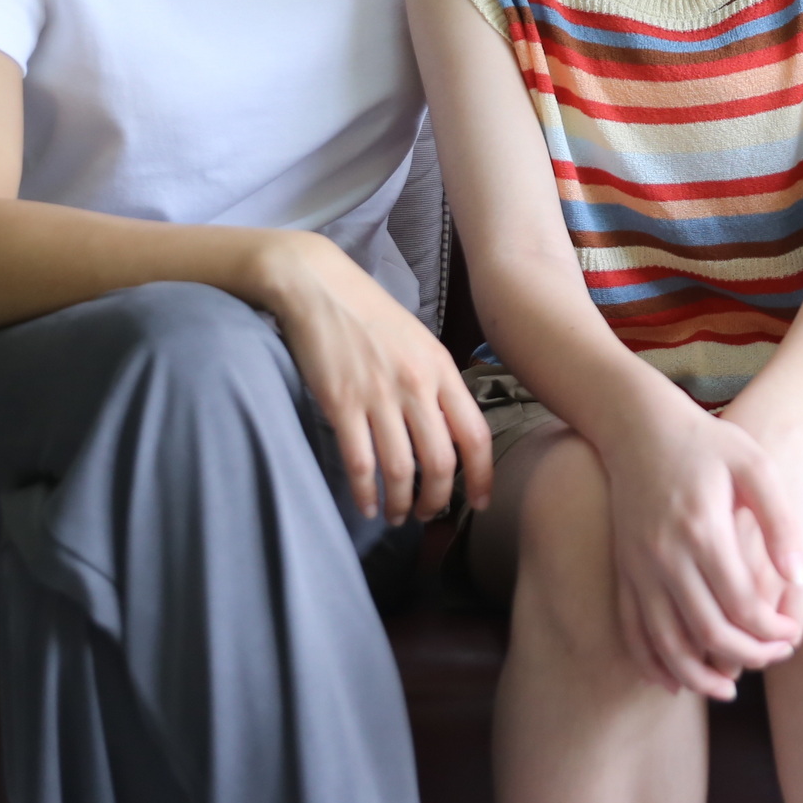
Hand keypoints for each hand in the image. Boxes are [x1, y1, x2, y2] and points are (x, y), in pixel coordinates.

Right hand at [250, 232, 493, 525]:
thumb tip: (451, 429)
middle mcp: (416, 386)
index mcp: (442, 369)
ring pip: (400, 470)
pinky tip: (365, 505)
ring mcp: (378, 395)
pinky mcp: (341, 403)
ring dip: (401, 503)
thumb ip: (438, 384)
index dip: (481, 476)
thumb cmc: (371, 316)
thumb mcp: (420, 343)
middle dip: (437, 500)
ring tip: (396, 516)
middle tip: (428, 515)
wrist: (321, 287)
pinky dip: (364, 493)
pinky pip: (360, 463)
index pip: (475, 435)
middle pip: (440, 462)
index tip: (478, 503)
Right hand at [600, 403, 802, 699]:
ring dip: (696, 675)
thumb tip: (799, 577)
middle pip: (707, 630)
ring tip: (727, 691)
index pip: (742, 604)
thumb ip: (780, 520)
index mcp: (703, 529)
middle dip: (744, 656)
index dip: (771, 631)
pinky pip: (631, 629)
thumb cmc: (708, 443)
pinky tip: (674, 680)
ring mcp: (638, 565)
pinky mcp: (622, 569)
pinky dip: (651, 661)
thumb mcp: (754, 466)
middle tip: (771, 659)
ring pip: (665, 641)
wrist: (639, 426)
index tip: (790, 637)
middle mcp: (666, 554)